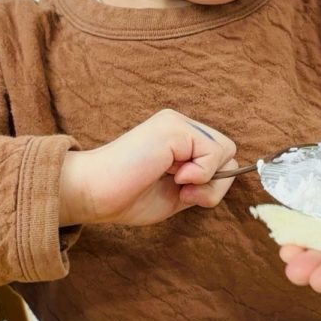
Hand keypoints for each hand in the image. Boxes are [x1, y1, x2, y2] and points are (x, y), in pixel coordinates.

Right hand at [59, 109, 236, 226]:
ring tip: (177, 184)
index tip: (184, 195)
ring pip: (225, 151)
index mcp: (178, 139)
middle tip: (183, 192)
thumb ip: (203, 185)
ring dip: (207, 179)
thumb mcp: (178, 195)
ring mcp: (176, 124)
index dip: (212, 182)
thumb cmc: (127, 197)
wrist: (93, 193)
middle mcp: (179, 126)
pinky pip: (214, 152)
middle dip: (214, 182)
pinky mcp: (174, 128)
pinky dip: (201, 173)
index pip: (220, 157)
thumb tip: (228, 174)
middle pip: (228, 153)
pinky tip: (173, 176)